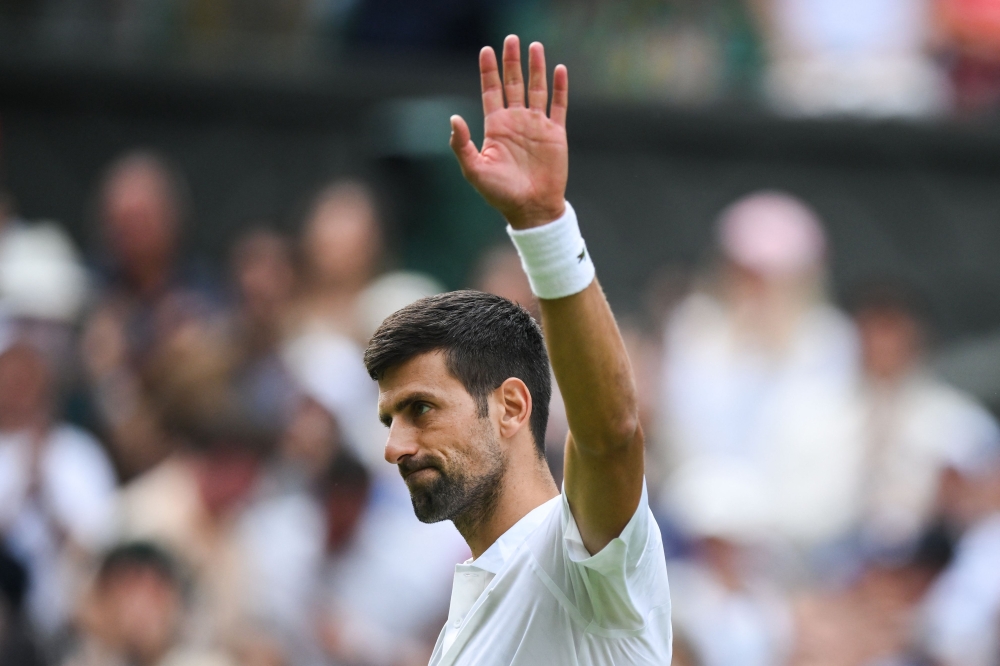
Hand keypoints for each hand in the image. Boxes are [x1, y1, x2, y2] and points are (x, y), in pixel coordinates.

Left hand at [450, 35, 568, 229]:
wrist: (531, 208)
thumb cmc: (500, 193)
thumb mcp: (474, 170)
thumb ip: (463, 144)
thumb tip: (454, 118)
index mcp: (496, 127)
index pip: (491, 91)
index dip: (489, 71)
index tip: (486, 50)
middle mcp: (516, 122)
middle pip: (514, 83)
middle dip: (512, 62)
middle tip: (511, 39)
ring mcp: (536, 126)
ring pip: (536, 89)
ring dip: (536, 68)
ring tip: (535, 46)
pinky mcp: (555, 134)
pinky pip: (558, 105)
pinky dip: (559, 87)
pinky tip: (559, 69)